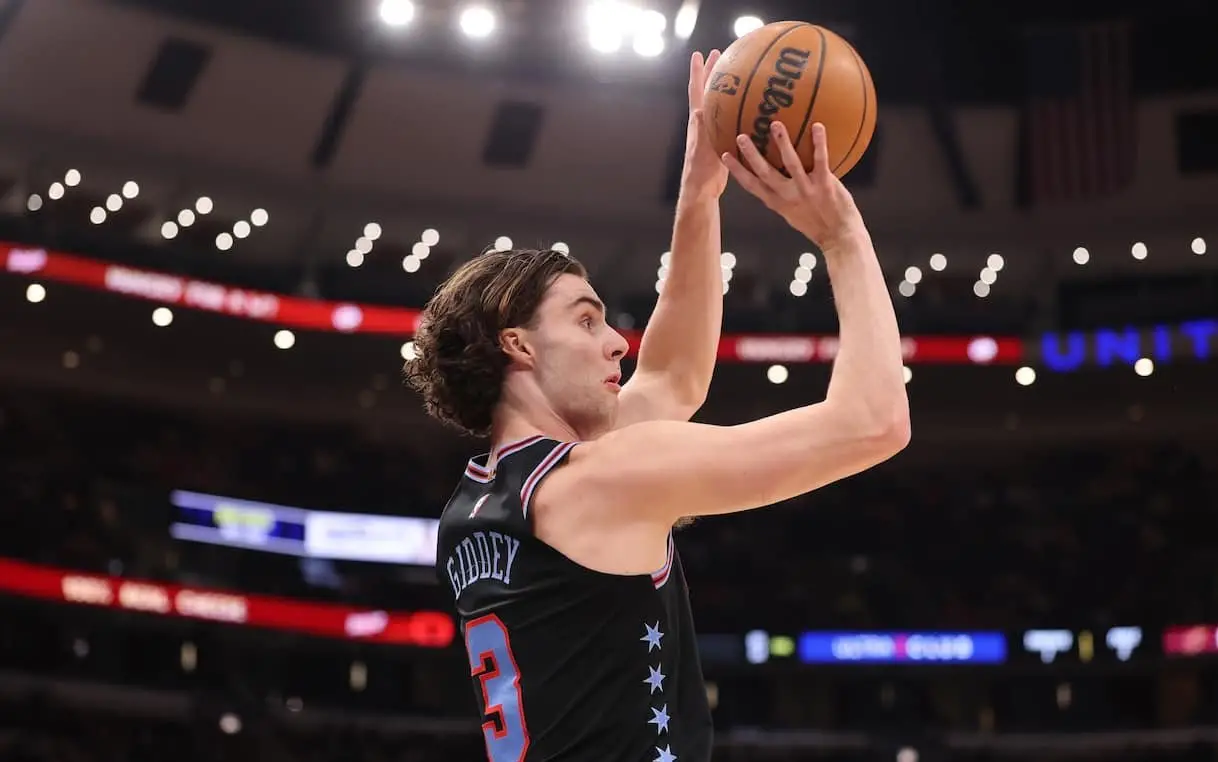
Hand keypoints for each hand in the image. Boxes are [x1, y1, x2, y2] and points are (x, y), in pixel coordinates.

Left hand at [681, 50, 727, 201]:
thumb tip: (699, 109)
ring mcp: (712, 130)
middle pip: (708, 91)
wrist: (702, 188)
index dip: (697, 72)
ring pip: (719, 103)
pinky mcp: (721, 140)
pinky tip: (750, 107)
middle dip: (712, 72)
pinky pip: (730, 119)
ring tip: (736, 75)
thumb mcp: (702, 147)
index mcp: (697, 121)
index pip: (696, 90)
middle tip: (720, 54)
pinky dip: (738, 110)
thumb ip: (702, 128)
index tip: (698, 54)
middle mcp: (703, 122)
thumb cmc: (700, 169)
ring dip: (725, 89)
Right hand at [722, 121, 864, 251]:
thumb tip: (777, 181)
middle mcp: (788, 196)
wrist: (839, 237)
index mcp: (777, 203)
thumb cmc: (818, 225)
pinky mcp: (825, 185)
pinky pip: (821, 160)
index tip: (725, 155)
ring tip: (775, 125)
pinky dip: (819, 143)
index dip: (737, 170)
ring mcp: (806, 190)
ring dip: (782, 143)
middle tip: (741, 136)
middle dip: (752, 154)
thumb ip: (784, 198)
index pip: (752, 185)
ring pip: (790, 163)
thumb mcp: (793, 214)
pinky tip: (818, 126)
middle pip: (765, 172)